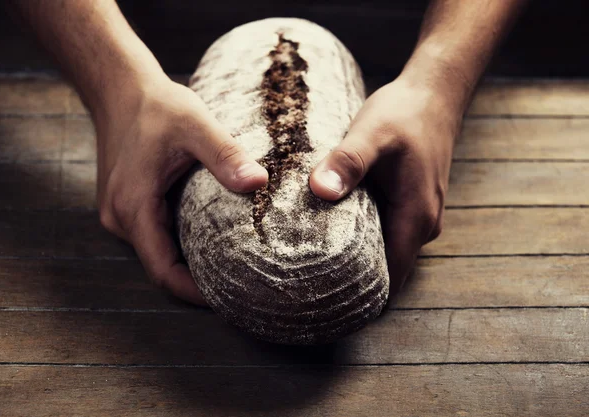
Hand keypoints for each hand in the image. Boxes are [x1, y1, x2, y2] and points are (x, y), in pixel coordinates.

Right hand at [96, 74, 267, 304]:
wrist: (119, 88)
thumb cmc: (156, 105)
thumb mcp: (195, 125)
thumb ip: (225, 155)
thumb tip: (259, 182)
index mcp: (133, 207)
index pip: (162, 271)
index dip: (193, 292)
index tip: (227, 300)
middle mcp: (120, 217)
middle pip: (160, 266)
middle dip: (196, 280)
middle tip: (238, 285)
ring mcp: (119, 212)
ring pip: (156, 251)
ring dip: (188, 260)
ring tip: (229, 265)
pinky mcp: (126, 203)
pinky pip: (153, 234)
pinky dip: (179, 242)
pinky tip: (208, 237)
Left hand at [309, 77, 460, 293]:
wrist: (434, 94)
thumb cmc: (404, 113)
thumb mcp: (371, 133)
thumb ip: (348, 162)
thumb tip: (321, 191)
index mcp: (416, 217)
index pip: (391, 277)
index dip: (361, 297)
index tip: (325, 308)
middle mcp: (422, 224)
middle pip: (387, 269)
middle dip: (352, 282)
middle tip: (307, 289)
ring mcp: (418, 215)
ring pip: (386, 251)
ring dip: (356, 259)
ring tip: (313, 266)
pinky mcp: (410, 204)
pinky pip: (385, 232)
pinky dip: (362, 238)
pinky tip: (333, 232)